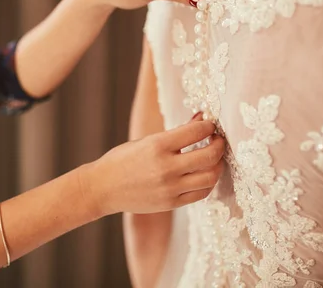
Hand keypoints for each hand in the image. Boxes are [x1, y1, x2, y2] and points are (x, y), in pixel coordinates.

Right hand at [80, 115, 224, 216]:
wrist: (103, 188)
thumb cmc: (123, 159)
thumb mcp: (147, 140)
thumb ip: (176, 132)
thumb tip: (201, 118)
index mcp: (157, 145)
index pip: (197, 132)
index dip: (209, 126)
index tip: (210, 125)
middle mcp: (166, 167)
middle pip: (210, 155)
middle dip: (220, 145)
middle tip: (218, 140)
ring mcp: (170, 188)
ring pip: (210, 176)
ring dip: (218, 165)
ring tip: (214, 158)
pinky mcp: (171, 203)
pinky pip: (201, 193)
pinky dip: (208, 182)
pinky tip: (204, 173)